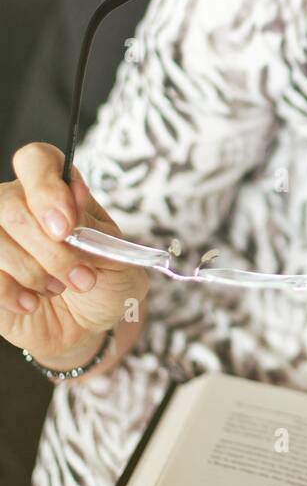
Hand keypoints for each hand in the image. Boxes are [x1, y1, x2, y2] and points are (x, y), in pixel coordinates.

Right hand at [0, 142, 149, 371]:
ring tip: (57, 288)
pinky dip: (12, 292)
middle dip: (50, 249)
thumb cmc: (105, 283)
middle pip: (11, 204)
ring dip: (33, 271)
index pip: (36, 160)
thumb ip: (93, 227)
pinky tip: (32, 303)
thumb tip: (72, 199)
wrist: (89, 325)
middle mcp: (20, 206)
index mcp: (57, 190)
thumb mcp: (115, 256)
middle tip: (82, 277)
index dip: (46, 188)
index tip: (66, 226)